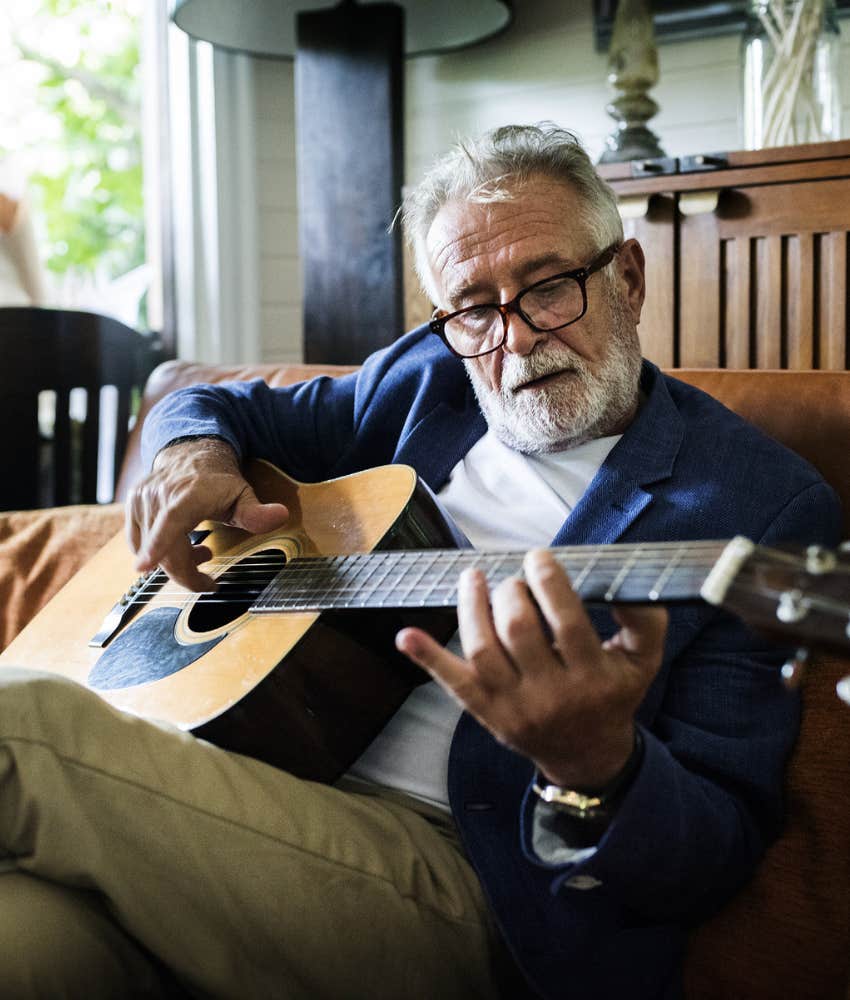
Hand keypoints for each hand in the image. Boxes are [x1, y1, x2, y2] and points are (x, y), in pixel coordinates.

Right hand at [125, 437, 288, 590]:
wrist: (191, 453)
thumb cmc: (218, 479)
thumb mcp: (243, 494)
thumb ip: (257, 512)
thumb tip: (280, 515)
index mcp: (187, 494)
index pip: (170, 521)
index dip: (157, 545)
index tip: (144, 567)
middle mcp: (160, 495)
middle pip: (164, 549)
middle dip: (185, 574)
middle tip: (208, 582)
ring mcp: (142, 501)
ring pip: (150, 550)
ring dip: (175, 562)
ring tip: (201, 551)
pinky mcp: (132, 507)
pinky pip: (138, 542)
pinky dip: (158, 552)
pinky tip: (180, 545)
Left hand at [396, 549, 666, 787]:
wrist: (587, 755)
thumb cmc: (612, 695)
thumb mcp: (643, 662)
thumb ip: (645, 621)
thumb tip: (626, 582)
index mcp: (592, 677)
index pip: (566, 621)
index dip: (548, 582)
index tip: (539, 557)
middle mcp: (552, 694)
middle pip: (519, 631)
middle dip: (511, 592)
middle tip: (514, 580)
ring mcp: (514, 706)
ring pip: (483, 651)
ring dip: (472, 608)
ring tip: (473, 578)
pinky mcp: (487, 713)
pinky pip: (453, 684)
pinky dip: (427, 659)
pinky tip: (405, 636)